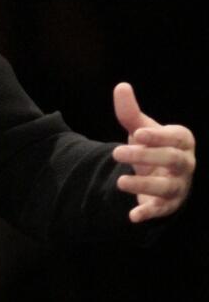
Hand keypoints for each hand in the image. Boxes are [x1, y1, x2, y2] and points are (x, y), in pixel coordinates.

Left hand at [111, 82, 195, 222]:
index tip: (137, 134)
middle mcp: (185, 163)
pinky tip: (133, 215)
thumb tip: (121, 86)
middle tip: (116, 152)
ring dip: (144, 185)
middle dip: (146, 156)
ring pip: (168, 187)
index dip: (159, 136)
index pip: (176, 138)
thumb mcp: (140, 129)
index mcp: (181, 141)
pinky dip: (149, 213)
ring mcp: (180, 185)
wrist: (157, 173)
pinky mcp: (169, 204)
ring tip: (120, 182)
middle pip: (172, 160)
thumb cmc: (151, 146)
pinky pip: (162, 209)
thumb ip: (129, 112)